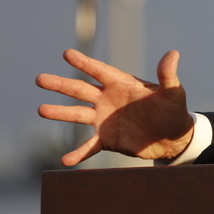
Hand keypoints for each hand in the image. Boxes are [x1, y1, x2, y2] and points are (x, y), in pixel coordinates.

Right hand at [36, 49, 194, 165]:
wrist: (173, 138)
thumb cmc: (174, 111)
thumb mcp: (173, 93)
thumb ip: (168, 75)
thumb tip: (173, 53)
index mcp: (123, 85)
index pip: (100, 71)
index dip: (85, 63)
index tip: (67, 53)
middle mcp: (109, 100)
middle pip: (80, 90)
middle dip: (61, 84)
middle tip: (40, 79)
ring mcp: (105, 119)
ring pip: (77, 114)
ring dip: (60, 113)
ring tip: (41, 110)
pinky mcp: (107, 139)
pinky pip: (89, 146)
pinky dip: (78, 153)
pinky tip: (65, 160)